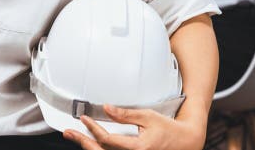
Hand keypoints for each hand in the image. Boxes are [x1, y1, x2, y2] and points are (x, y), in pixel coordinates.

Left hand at [63, 106, 205, 149]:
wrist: (185, 142)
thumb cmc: (169, 129)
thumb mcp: (148, 117)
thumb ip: (126, 114)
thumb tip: (106, 108)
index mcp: (138, 148)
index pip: (107, 140)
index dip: (93, 128)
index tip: (84, 118)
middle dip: (83, 142)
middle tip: (69, 132)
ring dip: (89, 147)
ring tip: (76, 137)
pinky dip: (100, 149)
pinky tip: (91, 143)